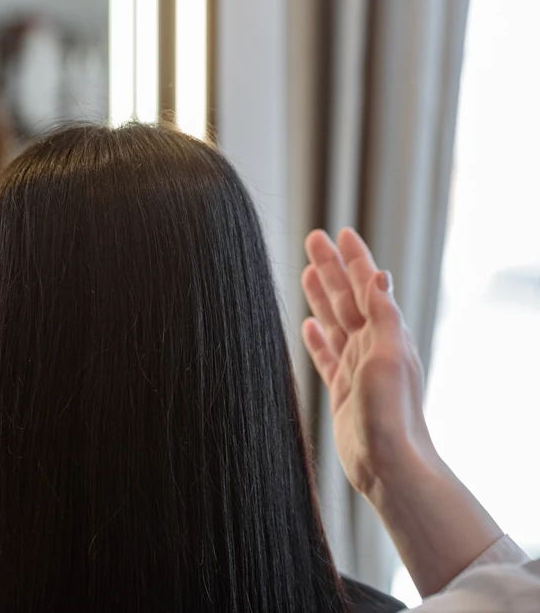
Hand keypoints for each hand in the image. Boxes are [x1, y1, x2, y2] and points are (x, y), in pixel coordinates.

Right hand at [301, 228, 433, 499]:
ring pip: (334, 321)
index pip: (367, 285)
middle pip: (346, 297)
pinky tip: (307, 325)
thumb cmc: (390, 413)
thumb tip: (380, 276)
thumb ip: (384, 315)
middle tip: (313, 240)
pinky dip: (316, 337)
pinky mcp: (341, 388)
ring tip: (306, 272)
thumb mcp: (389, 356)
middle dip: (331, 268)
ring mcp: (356, 366)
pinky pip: (326, 354)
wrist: (386, 463)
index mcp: (387, 334)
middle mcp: (372, 346)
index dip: (354, 259)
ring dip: (321, 296)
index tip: (342, 233)